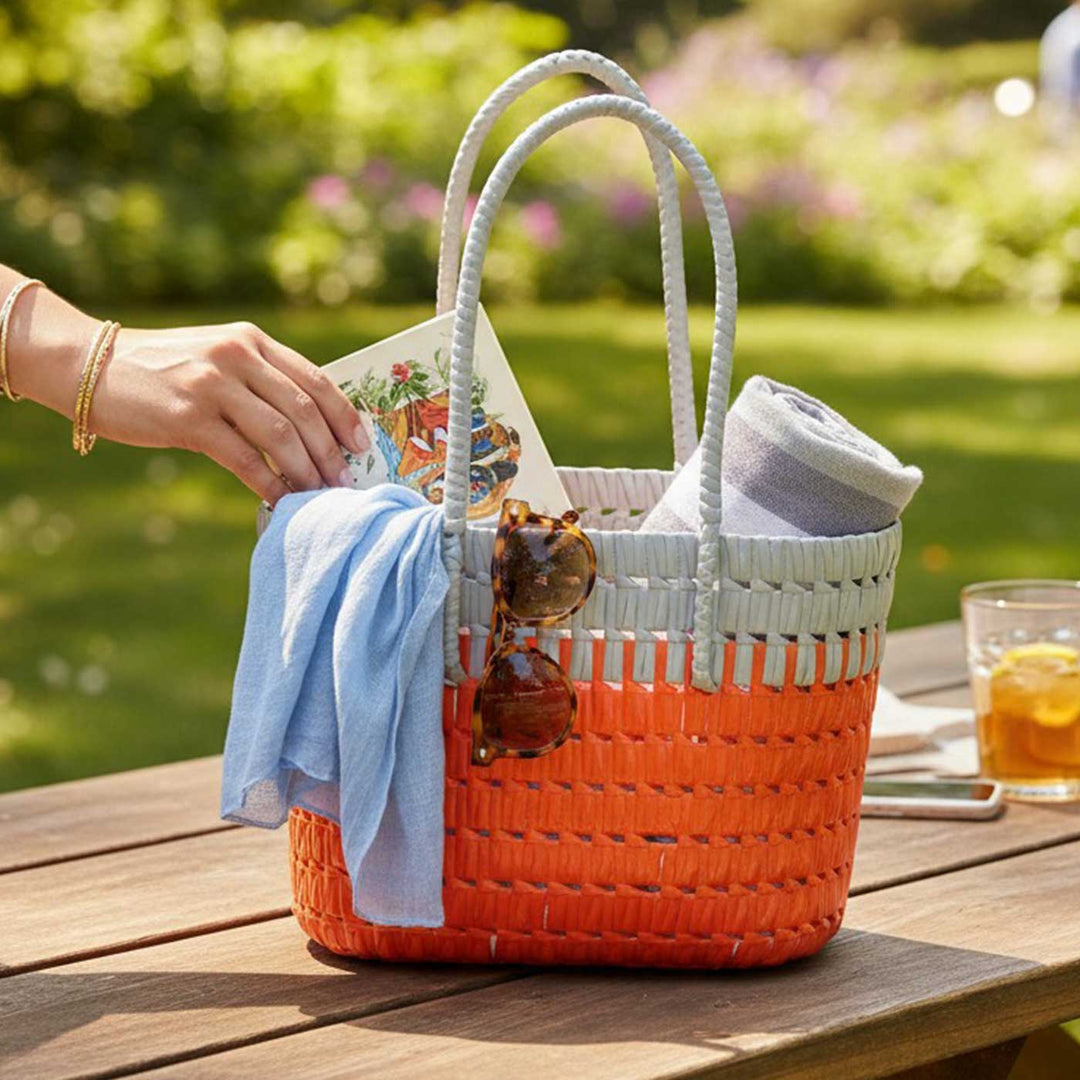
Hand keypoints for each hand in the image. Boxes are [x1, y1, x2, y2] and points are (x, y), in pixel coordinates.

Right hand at [91, 322, 368, 504]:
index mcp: (251, 342)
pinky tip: (282, 502)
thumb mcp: (216, 358)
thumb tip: (310, 429)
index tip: (361, 445)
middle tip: (345, 482)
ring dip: (307, 472)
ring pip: (280, 436)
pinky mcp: (188, 418)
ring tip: (321, 496)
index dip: (344, 416)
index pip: (314, 380)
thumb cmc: (161, 369)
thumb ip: (259, 380)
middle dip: (331, 452)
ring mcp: (212, 386)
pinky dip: (270, 484)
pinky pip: (244, 459)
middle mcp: (237, 357)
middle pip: (304, 411)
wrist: (88, 364)